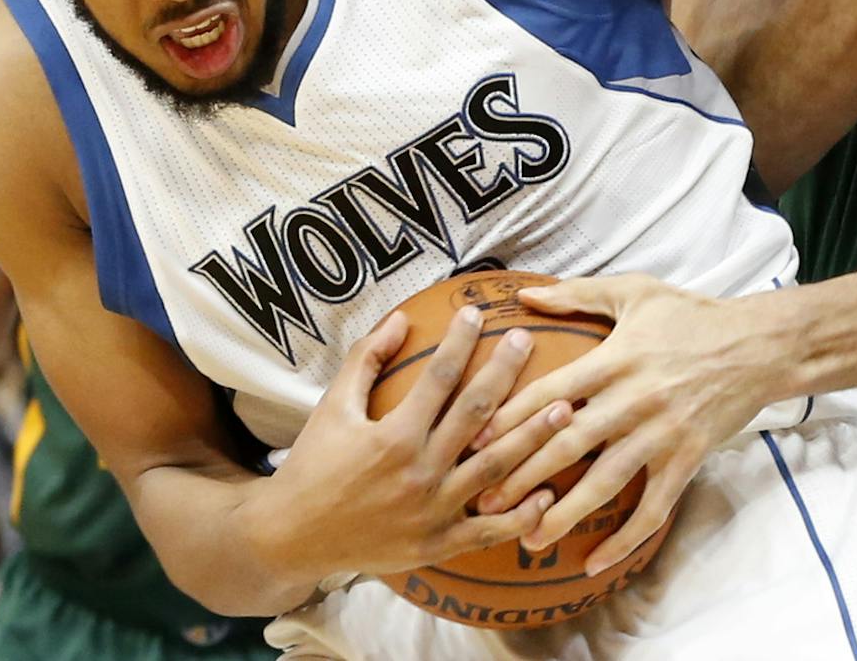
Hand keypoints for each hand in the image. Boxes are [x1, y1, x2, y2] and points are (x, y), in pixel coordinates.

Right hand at [267, 305, 572, 581]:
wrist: (293, 536)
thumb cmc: (314, 464)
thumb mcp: (333, 405)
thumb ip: (367, 359)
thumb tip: (402, 318)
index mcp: (394, 435)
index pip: (438, 377)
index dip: (460, 341)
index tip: (478, 312)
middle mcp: (419, 471)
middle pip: (476, 414)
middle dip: (505, 374)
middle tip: (527, 342)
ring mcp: (433, 511)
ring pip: (495, 469)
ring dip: (532, 437)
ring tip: (564, 408)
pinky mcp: (439, 544)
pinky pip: (490, 531)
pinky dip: (521, 514)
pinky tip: (548, 490)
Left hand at [469, 276, 782, 576]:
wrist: (759, 344)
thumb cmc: (692, 314)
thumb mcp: (634, 291)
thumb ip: (577, 294)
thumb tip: (525, 296)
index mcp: (615, 358)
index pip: (551, 393)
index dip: (510, 419)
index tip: (474, 443)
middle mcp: (633, 399)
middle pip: (567, 443)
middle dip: (522, 475)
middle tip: (483, 503)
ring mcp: (661, 433)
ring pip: (605, 481)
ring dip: (564, 513)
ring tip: (528, 539)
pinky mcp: (686, 459)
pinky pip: (652, 508)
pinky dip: (625, 540)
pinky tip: (594, 563)